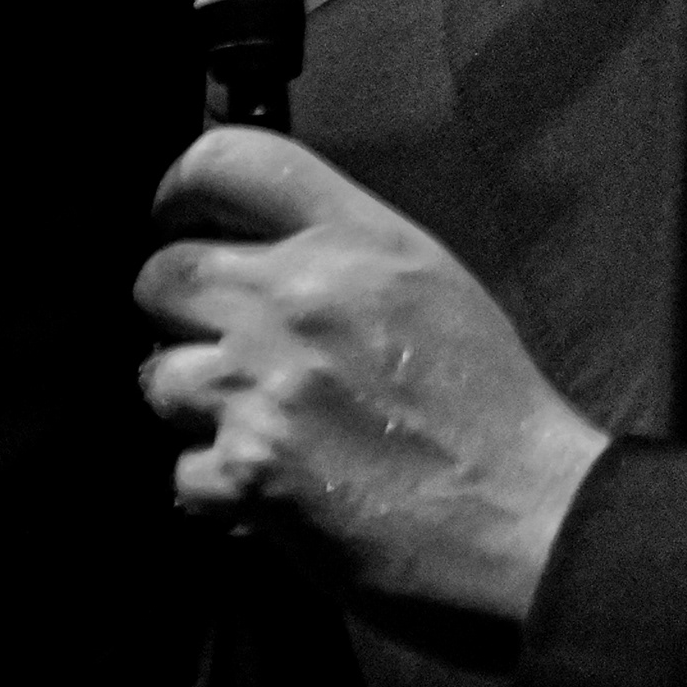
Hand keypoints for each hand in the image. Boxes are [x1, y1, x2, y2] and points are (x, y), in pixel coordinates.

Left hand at [137, 127, 609, 620]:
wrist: (527, 525)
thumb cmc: (493, 415)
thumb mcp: (434, 287)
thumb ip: (343, 255)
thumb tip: (260, 252)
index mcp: (357, 242)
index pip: (228, 161)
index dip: (182, 187)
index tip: (176, 217)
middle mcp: (299, 301)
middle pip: (164, 275)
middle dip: (179, 312)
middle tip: (218, 343)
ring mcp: (264, 388)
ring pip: (159, 377)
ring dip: (198, 406)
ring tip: (262, 426)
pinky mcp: (246, 474)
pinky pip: (180, 472)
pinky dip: (219, 489)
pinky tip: (276, 490)